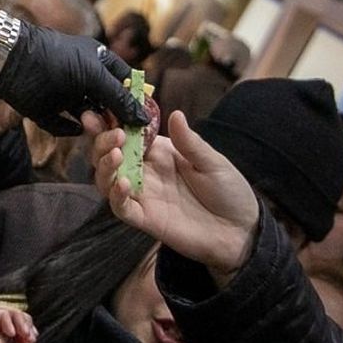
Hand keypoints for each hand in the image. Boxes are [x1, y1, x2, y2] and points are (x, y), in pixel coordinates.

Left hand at [0, 24, 143, 136]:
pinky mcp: (45, 110)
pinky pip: (62, 125)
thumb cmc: (56, 61)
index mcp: (98, 62)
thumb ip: (119, 98)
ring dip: (93, 124)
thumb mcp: (94, 76)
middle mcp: (83, 78)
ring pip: (86, 116)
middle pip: (106, 103)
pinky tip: (75, 128)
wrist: (10, 62)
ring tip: (96, 128)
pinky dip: (69, 128)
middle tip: (121, 133)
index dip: (134, 99)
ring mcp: (64, 94)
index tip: (142, 120)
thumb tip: (143, 118)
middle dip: (113, 117)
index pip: (125, 82)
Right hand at [94, 110, 258, 277]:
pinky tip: (123, 183)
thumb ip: (189, 142)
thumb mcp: (212, 161)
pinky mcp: (144, 218)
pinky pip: (121, 207)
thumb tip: (175, 114)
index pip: (128, 134)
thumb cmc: (229, 192)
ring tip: (115, 154)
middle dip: (102, 142)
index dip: (112, 123)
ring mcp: (142, 195)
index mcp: (159, 153)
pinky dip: (116, 195)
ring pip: (107, 180)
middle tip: (112, 135)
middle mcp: (145, 172)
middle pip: (109, 155)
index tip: (101, 111)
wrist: (240, 230)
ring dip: (104, 166)